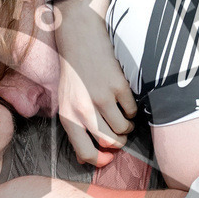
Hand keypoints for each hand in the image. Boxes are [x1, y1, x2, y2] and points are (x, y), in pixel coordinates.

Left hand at [53, 0, 137, 166]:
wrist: (79, 37)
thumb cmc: (73, 73)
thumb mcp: (66, 102)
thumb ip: (75, 129)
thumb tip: (85, 159)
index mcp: (68, 116)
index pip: (85, 152)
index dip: (100, 160)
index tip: (108, 158)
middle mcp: (83, 110)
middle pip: (110, 143)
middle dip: (118, 142)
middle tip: (118, 133)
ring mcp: (101, 97)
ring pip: (124, 129)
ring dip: (126, 125)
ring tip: (120, 113)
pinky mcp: (118, 85)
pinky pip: (132, 111)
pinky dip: (131, 109)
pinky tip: (122, 97)